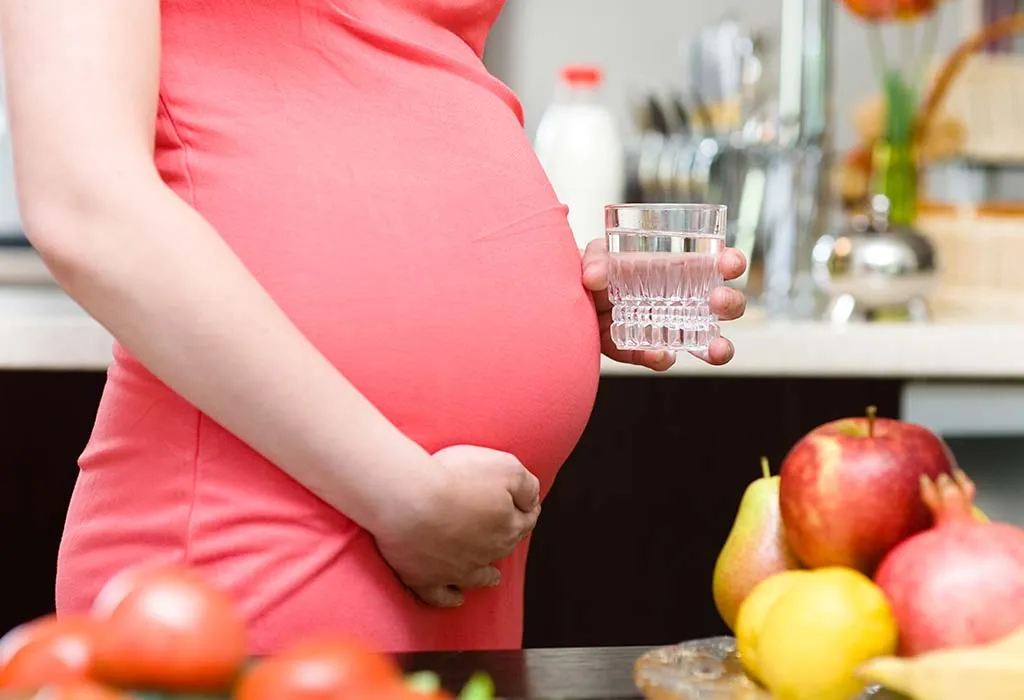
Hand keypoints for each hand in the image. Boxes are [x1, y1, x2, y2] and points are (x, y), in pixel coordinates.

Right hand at [372, 445, 540, 607]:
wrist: (411, 498)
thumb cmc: (457, 477)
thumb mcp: (506, 467)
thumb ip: (527, 485)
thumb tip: (533, 501)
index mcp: (507, 526)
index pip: (525, 519)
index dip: (527, 509)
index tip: (526, 505)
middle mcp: (486, 553)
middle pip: (503, 546)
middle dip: (507, 538)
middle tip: (506, 530)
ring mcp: (454, 569)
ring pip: (478, 577)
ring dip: (487, 576)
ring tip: (493, 578)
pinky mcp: (423, 577)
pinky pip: (439, 595)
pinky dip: (449, 598)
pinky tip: (456, 598)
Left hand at [582, 239, 747, 369]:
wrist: (566, 307)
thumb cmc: (591, 272)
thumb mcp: (594, 257)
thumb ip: (596, 259)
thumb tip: (595, 277)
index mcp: (679, 268)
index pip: (717, 263)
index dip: (731, 263)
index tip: (730, 263)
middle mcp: (682, 301)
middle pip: (724, 305)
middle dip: (730, 303)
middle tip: (717, 301)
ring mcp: (667, 330)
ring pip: (707, 342)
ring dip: (718, 346)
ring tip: (716, 350)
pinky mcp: (643, 352)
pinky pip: (660, 359)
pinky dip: (660, 359)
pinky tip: (658, 355)